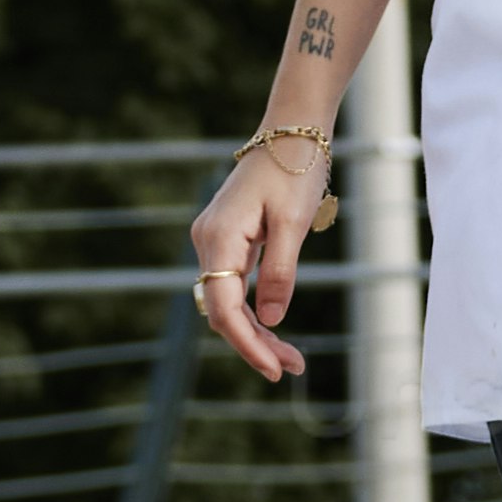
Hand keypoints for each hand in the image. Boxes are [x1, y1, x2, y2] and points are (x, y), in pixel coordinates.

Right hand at [193, 142, 324, 386]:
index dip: (247, 343)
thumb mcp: (293, 223)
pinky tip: (273, 328)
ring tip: (291, 357)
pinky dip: (253, 309)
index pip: (224, 307)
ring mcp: (214, 240)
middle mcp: (207, 241)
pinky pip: (233, 285)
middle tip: (294, 367)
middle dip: (255, 343)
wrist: (291, 132)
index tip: (274, 369)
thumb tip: (269, 319)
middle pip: (222, 310)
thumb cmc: (295, 170)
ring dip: (256, 331)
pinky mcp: (227, 240)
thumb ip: (279, 272)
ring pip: (227, 301)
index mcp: (219, 237)